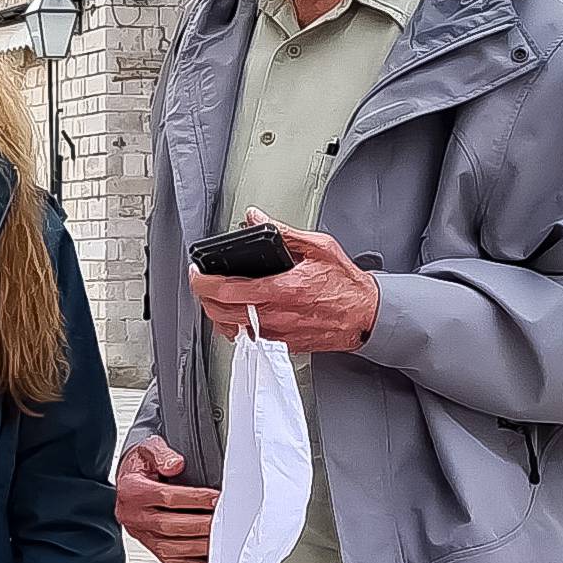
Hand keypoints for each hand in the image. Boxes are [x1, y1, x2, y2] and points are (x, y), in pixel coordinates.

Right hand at [116, 436, 217, 562]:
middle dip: (201, 524)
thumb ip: (161, 453)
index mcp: (132, 491)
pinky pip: (172, 561)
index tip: (216, 499)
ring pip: (172, 547)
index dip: (194, 499)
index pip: (166, 497)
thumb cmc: (141, 467)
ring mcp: (141, 535)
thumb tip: (175, 464)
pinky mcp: (150, 548)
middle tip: (224, 521)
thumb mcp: (148, 449)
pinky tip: (210, 558)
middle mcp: (133, 516)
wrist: (127, 482)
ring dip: (199, 545)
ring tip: (221, 539)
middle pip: (170, 525)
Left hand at [190, 218, 379, 354]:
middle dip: (204, 298)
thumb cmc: (346, 285)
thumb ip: (283, 232)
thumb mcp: (318, 247)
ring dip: (217, 313)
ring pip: (230, 328)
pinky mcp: (281, 345)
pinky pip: (248, 338)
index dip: (203, 282)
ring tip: (215, 297)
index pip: (228, 289)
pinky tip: (237, 313)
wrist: (366, 315)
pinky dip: (236, 326)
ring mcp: (277, 334)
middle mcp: (276, 316)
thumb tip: (257, 217)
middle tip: (202, 284)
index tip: (197, 273)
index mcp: (282, 290)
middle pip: (221, 312)